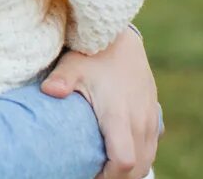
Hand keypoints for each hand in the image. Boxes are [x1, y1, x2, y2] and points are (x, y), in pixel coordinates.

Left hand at [41, 29, 160, 178]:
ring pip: (147, 158)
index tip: (89, 175)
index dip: (108, 176)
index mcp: (119, 114)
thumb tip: (49, 91)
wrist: (121, 37)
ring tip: (103, 169)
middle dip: (117, 178)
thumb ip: (61, 80)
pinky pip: (151, 146)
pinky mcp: (153, 114)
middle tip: (92, 175)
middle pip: (137, 167)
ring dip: (129, 170)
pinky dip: (138, 158)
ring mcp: (150, 118)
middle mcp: (139, 119)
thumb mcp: (72, 64)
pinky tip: (117, 156)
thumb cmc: (92, 53)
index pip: (123, 160)